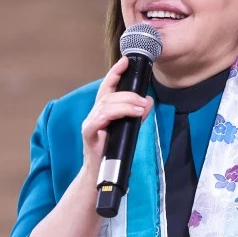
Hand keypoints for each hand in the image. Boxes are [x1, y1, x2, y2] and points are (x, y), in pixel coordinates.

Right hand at [80, 56, 153, 172]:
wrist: (100, 175)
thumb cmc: (112, 152)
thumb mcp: (128, 130)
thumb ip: (137, 115)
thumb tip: (148, 101)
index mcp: (103, 111)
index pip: (108, 87)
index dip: (115, 73)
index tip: (125, 61)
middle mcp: (94, 114)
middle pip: (108, 95)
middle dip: (128, 94)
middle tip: (143, 99)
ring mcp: (90, 123)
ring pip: (106, 105)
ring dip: (125, 104)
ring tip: (140, 108)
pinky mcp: (89, 134)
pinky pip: (99, 119)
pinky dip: (114, 114)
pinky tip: (127, 115)